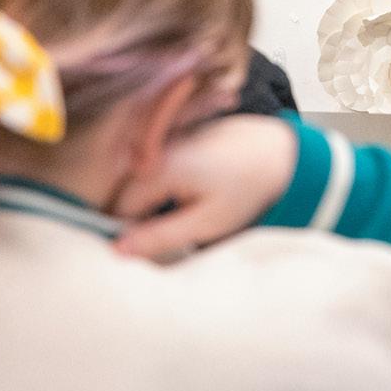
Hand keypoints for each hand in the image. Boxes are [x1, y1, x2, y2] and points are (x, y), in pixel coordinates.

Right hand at [111, 115, 298, 260]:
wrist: (274, 150)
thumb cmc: (246, 188)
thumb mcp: (207, 221)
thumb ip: (160, 236)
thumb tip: (117, 251)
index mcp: (160, 169)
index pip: (117, 209)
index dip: (124, 232)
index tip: (143, 248)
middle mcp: (155, 149)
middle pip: (120, 193)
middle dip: (130, 217)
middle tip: (162, 231)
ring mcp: (159, 141)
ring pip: (131, 181)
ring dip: (142, 202)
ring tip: (174, 212)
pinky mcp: (167, 139)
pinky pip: (145, 168)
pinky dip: (152, 185)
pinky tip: (175, 195)